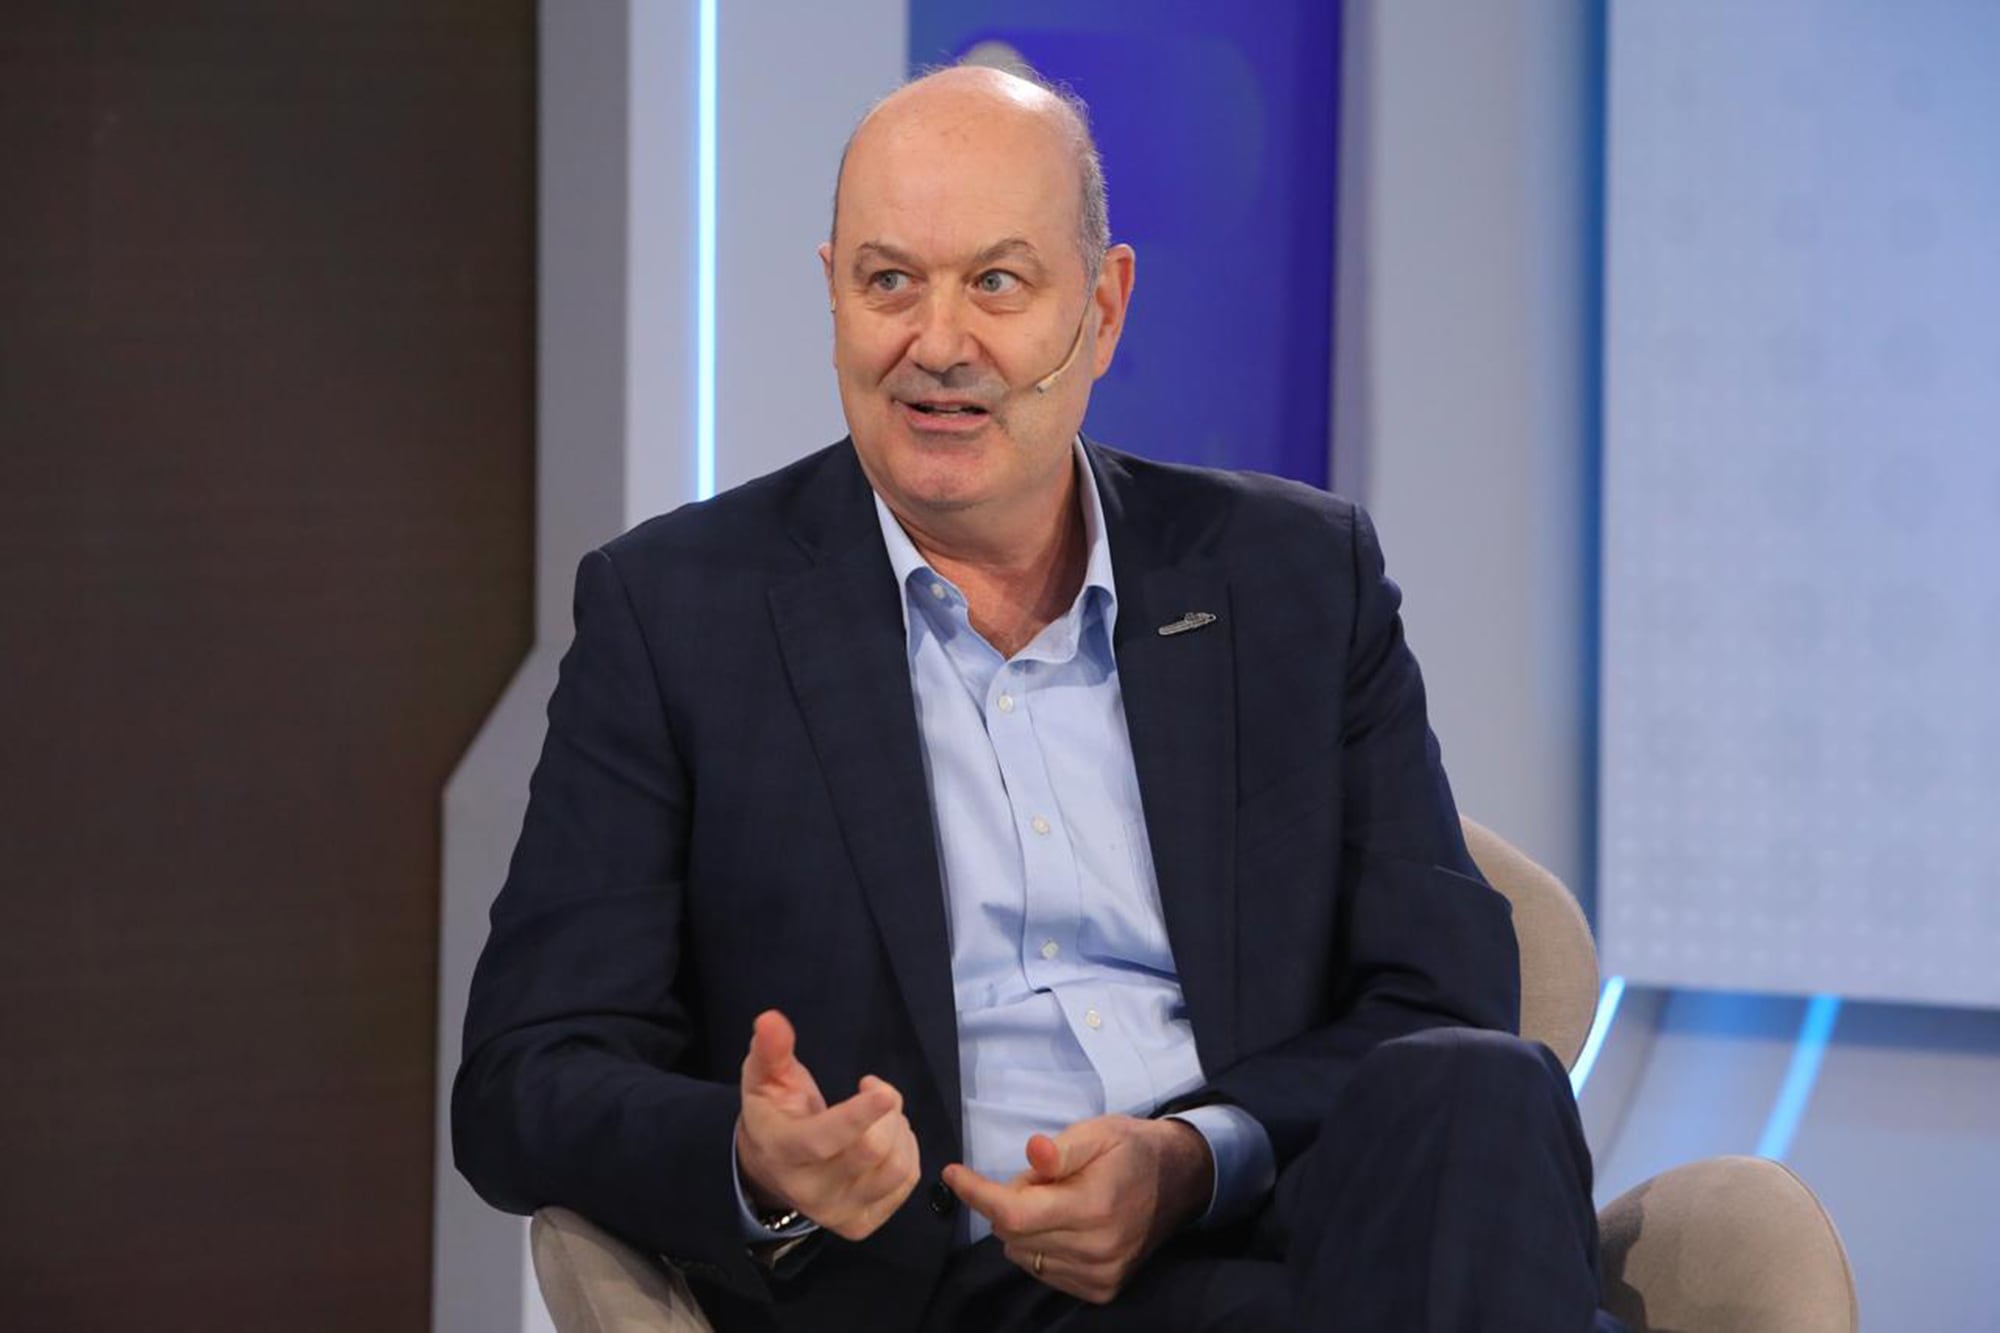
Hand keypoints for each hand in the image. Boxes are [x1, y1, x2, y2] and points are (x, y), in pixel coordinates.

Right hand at [734, 1009, 921, 1240]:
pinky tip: (889, 1137)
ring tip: (885, 1114)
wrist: (769, 1169)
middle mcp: (809, 1191)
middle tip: (877, 1090)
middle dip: (887, 1109)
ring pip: (895, 1169)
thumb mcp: (764, 1078)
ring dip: (900, 1130)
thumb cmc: (774, 1114)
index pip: (825, 1139)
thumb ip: (771, 1050)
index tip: (884, 1091)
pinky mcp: (860, 1223)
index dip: (859, 1115)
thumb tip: (771, 1019)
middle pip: (872, 1151)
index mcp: (782, 1151)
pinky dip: (908, 1151)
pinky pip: (906, 1184)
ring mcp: (837, 1212)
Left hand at [942, 1115, 1211, 1304]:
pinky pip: (1042, 1272)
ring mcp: (1100, 1274)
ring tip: (1058, 1202)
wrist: (1178, 1182)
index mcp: (1094, 1206)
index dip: (976, 1193)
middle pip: (1012, 1235)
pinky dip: (1040, 1248)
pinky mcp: (1101, 1289)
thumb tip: (1032, 1153)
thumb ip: (1062, 1149)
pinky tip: (1064, 1227)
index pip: (1013, 1213)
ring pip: (1022, 1256)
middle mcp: (1096, 1248)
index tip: (952, 1173)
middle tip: (1041, 1179)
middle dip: (1009, 1202)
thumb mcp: (1098, 1132)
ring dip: (1024, 1228)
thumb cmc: (1130, 1150)